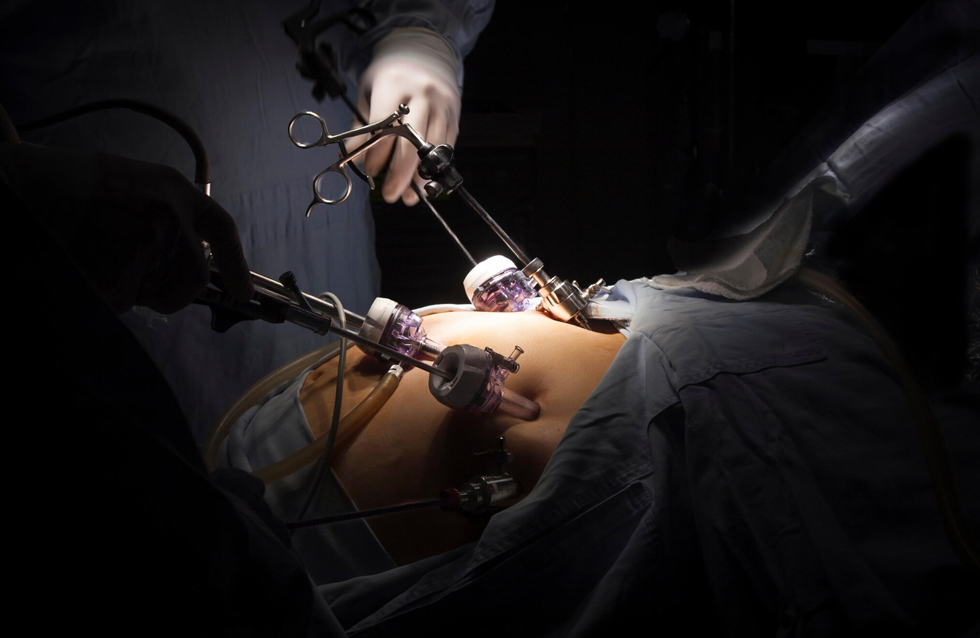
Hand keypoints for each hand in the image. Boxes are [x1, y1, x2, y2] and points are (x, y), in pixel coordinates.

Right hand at [0, 143, 252, 313]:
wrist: (29, 187)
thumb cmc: (75, 183)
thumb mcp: (134, 182)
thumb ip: (168, 214)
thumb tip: (186, 257)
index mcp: (175, 193)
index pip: (222, 231)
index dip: (236, 265)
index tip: (243, 292)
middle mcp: (171, 222)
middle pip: (194, 279)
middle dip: (174, 289)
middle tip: (141, 277)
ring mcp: (148, 252)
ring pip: (158, 295)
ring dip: (135, 289)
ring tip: (104, 258)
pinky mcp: (121, 280)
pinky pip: (126, 302)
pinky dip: (108, 294)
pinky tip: (89, 266)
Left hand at [348, 28, 460, 205]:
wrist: (423, 56)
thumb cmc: (391, 79)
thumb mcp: (369, 94)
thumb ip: (361, 126)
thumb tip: (352, 158)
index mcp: (393, 84)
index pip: (385, 125)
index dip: (377, 153)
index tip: (369, 171)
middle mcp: (421, 94)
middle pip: (413, 141)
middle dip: (400, 173)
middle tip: (389, 194)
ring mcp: (441, 106)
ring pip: (433, 149)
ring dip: (420, 178)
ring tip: (408, 197)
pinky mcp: (454, 117)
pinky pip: (446, 148)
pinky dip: (435, 169)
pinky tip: (424, 184)